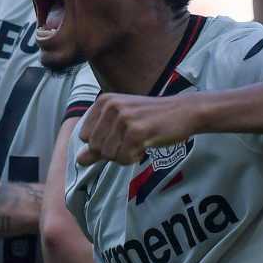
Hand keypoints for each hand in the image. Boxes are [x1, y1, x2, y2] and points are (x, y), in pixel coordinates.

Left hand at [76, 93, 201, 165]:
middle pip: (96, 148)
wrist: (183, 111)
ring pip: (109, 155)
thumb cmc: (152, 119)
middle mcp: (110, 106)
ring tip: (139, 142)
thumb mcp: (121, 126)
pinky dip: (134, 158)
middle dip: (113, 152)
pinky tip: (145, 145)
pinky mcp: (136, 131)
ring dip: (125, 156)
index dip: (103, 143)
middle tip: (131, 140)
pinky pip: (124, 158)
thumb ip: (98, 143)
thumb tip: (79, 160)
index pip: (85, 137)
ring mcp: (123, 118)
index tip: (121, 135)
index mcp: (103, 102)